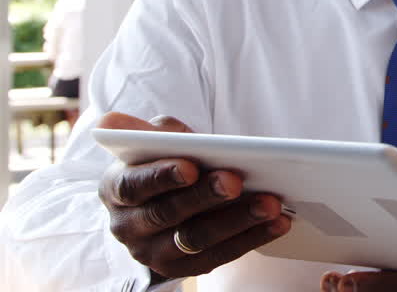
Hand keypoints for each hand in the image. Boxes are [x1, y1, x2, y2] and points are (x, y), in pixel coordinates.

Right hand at [97, 112, 292, 281]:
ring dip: (237, 220)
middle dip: (206, 196)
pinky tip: (278, 222)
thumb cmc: (163, 161)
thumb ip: (157, 133)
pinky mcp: (182, 268)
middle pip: (168, 213)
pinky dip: (252, 238)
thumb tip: (154, 130)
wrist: (163, 199)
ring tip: (270, 203)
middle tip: (237, 181)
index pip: (134, 184)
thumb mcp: (155, 140)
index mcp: (115, 189)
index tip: (192, 166)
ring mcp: (153, 252)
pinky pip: (220, 256)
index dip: (162, 176)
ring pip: (197, 238)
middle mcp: (127, 226)